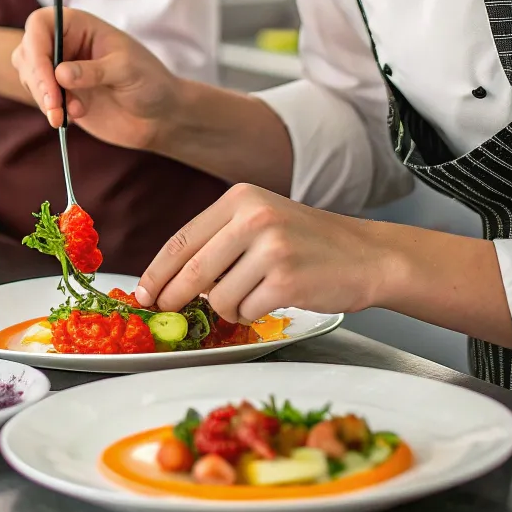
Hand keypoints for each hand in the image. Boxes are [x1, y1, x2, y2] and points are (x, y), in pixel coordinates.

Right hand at [11, 7, 179, 150]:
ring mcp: (61, 71)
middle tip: (55, 104)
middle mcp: (66, 45)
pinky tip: (74, 117)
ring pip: (31, 78)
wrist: (159, 116)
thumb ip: (94, 70)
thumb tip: (60, 74)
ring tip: (69, 115)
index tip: (47, 75)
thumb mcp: (126, 70)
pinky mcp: (61, 96)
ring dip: (44, 99)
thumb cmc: (149, 81)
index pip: (41, 24)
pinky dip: (51, 111)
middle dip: (38, 80)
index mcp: (79, 26)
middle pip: (29, 52)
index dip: (36, 46)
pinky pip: (41, 100)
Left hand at [135, 184, 388, 322]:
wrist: (368, 255)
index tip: (143, 293)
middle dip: (174, 297)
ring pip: (218, 297)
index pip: (182, 239)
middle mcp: (253, 217)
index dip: (157, 270)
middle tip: (167, 311)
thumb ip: (218, 241)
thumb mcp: (260, 220)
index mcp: (239, 198)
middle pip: (193, 270)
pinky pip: (246, 311)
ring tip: (255, 292)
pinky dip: (252, 313)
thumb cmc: (308, 242)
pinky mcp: (286, 280)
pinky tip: (273, 299)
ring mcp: (270, 248)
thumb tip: (169, 279)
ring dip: (229, 306)